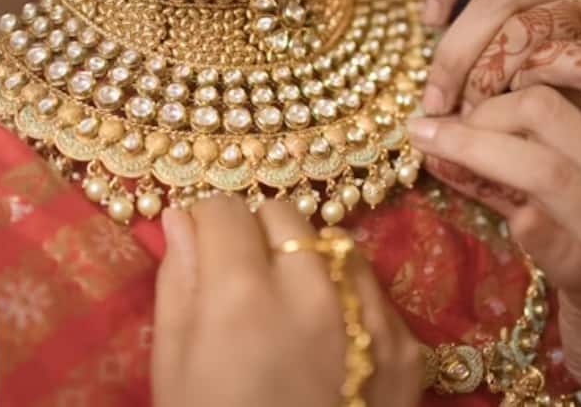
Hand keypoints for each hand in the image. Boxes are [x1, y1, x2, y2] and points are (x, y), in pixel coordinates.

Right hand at [151, 196, 422, 406]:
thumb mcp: (175, 371)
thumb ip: (178, 283)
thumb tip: (182, 218)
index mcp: (241, 298)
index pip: (225, 210)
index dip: (208, 219)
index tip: (205, 239)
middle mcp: (314, 293)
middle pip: (285, 213)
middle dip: (258, 228)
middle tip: (245, 269)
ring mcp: (370, 317)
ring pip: (335, 241)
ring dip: (307, 255)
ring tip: (290, 298)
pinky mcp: (406, 344)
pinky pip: (372, 286)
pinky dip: (346, 290)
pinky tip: (330, 330)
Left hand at [408, 41, 580, 406]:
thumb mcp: (556, 199)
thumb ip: (507, 165)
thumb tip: (437, 131)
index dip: (532, 54)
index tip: (476, 74)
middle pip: (548, 111)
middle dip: (477, 110)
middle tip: (434, 125)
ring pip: (548, 172)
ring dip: (473, 150)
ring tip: (428, 143)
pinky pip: (568, 252)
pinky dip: (533, 231)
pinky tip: (502, 218)